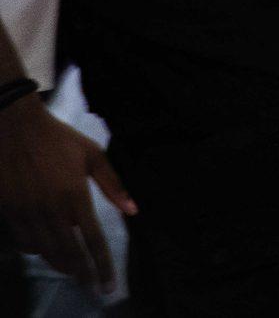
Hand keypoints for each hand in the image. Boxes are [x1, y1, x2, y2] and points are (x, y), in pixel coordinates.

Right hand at [0, 96, 134, 288]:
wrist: (14, 127)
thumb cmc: (58, 139)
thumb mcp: (92, 154)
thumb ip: (113, 184)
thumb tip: (133, 210)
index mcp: (75, 195)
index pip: (92, 238)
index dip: (102, 263)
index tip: (108, 282)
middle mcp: (50, 209)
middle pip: (68, 251)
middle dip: (81, 271)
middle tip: (90, 285)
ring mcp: (26, 212)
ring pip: (44, 250)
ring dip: (59, 264)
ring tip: (72, 271)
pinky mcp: (8, 211)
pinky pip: (23, 240)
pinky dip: (35, 251)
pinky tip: (44, 252)